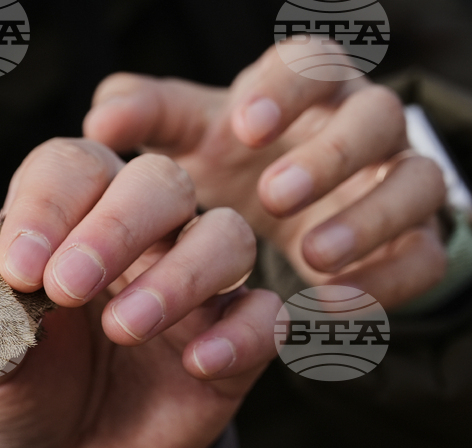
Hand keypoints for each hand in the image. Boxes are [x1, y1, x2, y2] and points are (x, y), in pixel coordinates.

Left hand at [0, 139, 280, 447]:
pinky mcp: (234, 341)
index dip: (48, 205)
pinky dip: (242, 333)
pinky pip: (267, 317)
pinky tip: (197, 364)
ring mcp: (194, 286)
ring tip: (124, 327)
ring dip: (180, 275)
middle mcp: (142, 236)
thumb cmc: (22, 387)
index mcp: (71, 218)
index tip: (19, 270)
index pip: (73, 167)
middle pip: (159, 182)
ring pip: (226, 236)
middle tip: (68, 286)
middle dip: (116, 226)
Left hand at [83, 44, 447, 308]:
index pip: (312, 64)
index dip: (287, 89)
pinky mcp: (409, 245)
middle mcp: (360, 130)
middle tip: (272, 195)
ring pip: (415, 185)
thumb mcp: (189, 137)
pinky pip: (419, 260)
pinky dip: (383, 284)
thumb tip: (101, 120)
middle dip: (330, 155)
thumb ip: (148, 119)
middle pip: (376, 119)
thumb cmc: (229, 162)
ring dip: (366, 220)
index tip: (245, 126)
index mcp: (305, 91)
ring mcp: (393, 185)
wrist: (285, 218)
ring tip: (311, 257)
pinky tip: (331, 310)